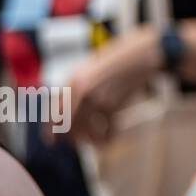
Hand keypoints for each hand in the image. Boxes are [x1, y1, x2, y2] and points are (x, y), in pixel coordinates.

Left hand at [62, 25, 161, 144]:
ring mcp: (96, 99)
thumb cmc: (120, 59)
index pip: (55, 113)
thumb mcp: (93, 68)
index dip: (52, 130)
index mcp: (73, 81)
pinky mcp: (113, 105)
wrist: (143, 54)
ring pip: (86, 132)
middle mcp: (80, 92)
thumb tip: (66, 110)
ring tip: (98, 141)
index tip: (53, 142)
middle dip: (72, 138)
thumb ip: (79, 86)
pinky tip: (111, 136)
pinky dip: (109, 135)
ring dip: (92, 139)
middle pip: (68, 126)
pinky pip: (107, 129)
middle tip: (80, 142)